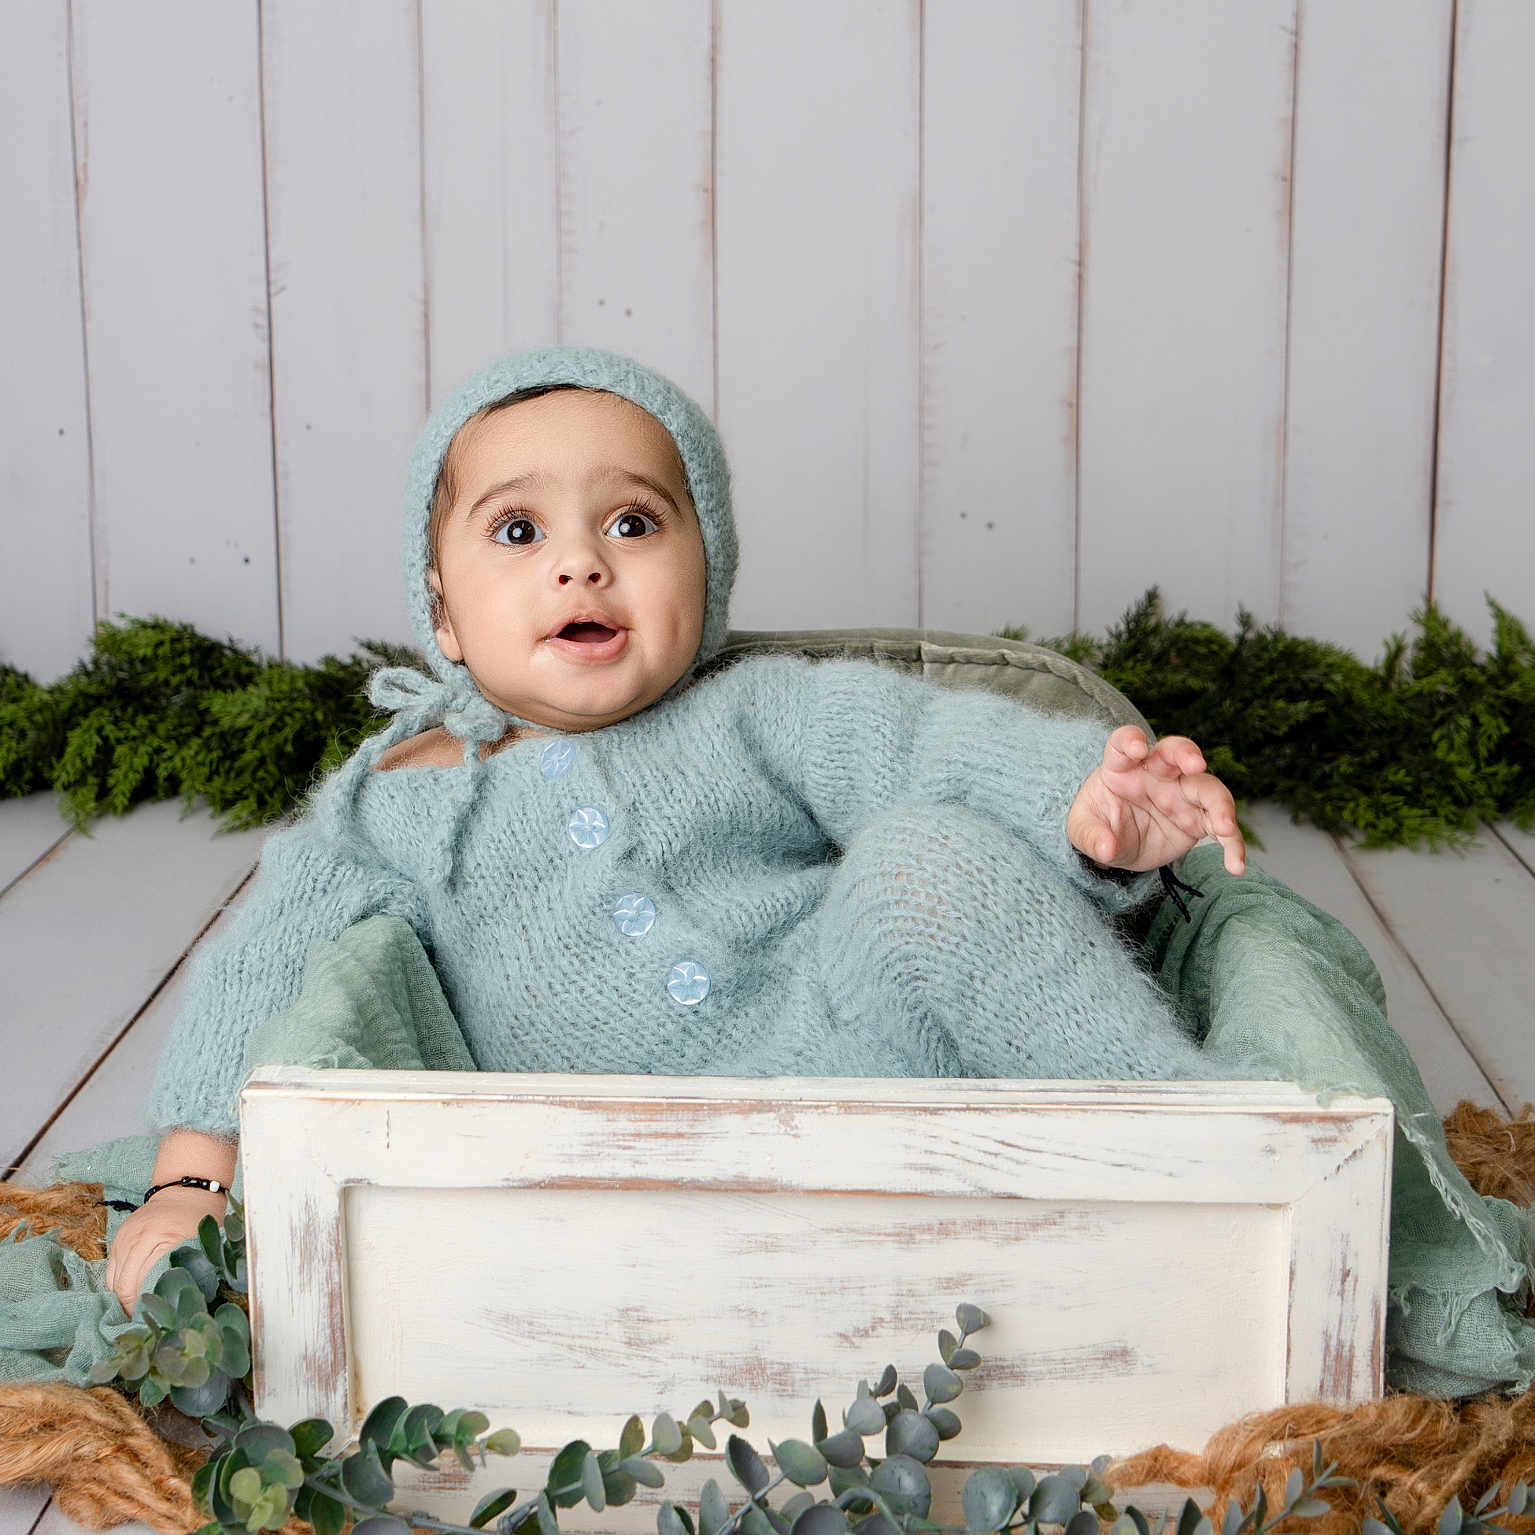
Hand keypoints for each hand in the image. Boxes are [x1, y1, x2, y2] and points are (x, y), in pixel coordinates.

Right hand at [104, 1187, 227, 1314]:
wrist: (186, 1190)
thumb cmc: (200, 1218)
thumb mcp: (203, 1242)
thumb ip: (192, 1269)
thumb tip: (185, 1301)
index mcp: (162, 1238)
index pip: (144, 1283)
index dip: (147, 1305)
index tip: (154, 1320)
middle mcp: (138, 1237)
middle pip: (124, 1285)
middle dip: (131, 1306)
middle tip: (142, 1319)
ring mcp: (125, 1237)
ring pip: (113, 1280)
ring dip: (122, 1298)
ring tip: (136, 1310)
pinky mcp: (118, 1236)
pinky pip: (111, 1269)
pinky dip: (118, 1284)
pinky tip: (130, 1293)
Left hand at [1068, 725, 1245, 875]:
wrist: (1116, 844)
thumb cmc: (1098, 825)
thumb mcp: (1082, 831)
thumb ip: (1091, 837)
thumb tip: (1106, 849)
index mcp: (1121, 767)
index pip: (1123, 743)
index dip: (1130, 740)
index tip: (1137, 747)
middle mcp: (1156, 773)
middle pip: (1175, 752)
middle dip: (1187, 753)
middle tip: (1196, 764)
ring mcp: (1181, 794)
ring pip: (1207, 788)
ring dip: (1220, 804)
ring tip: (1224, 828)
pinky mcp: (1199, 820)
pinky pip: (1221, 828)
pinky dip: (1232, 844)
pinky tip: (1236, 864)